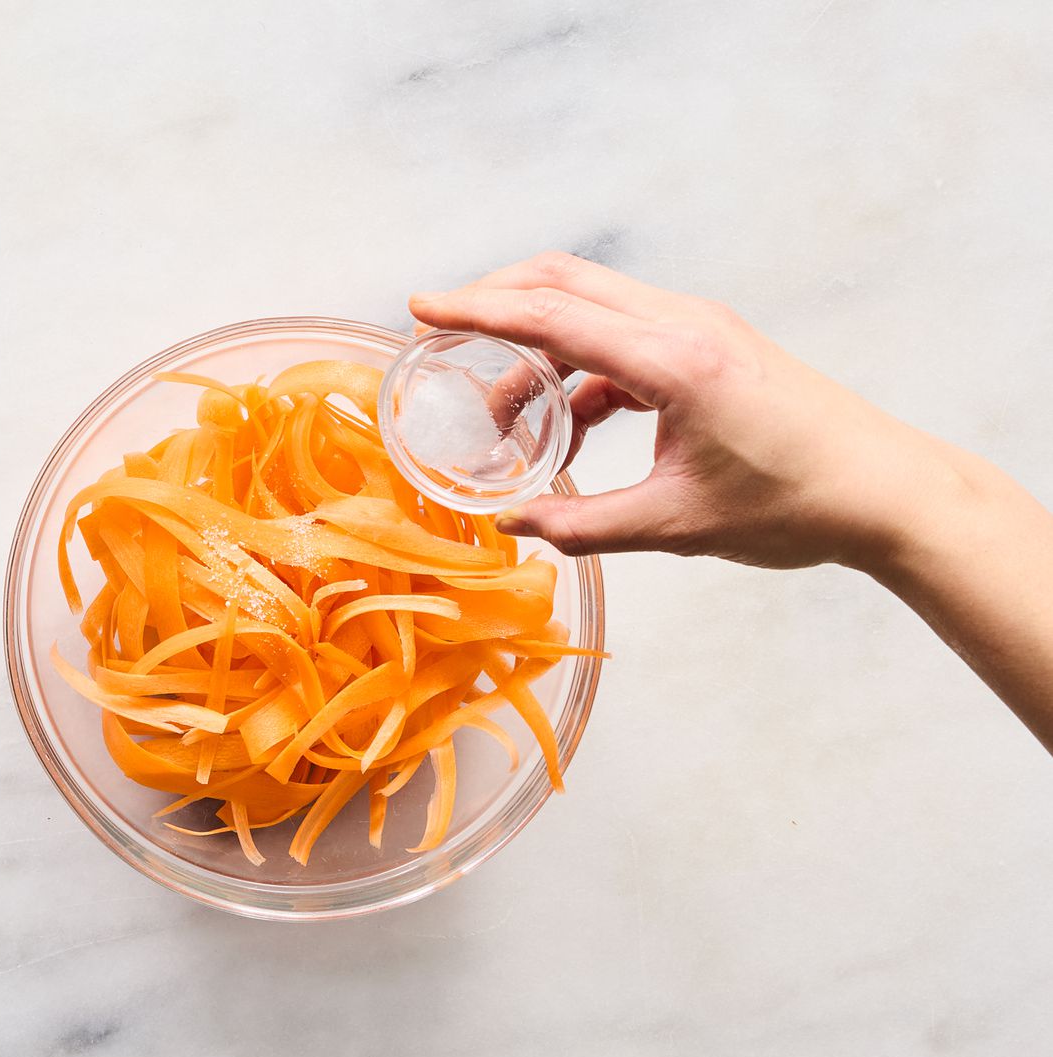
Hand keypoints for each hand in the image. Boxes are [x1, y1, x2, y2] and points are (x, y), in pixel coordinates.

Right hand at [409, 252, 968, 572]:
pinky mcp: (709, 346)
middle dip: (494, 302)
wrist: (884, 490)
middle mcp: (684, 325)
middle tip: (441, 333)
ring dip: (537, 344)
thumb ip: (584, 525)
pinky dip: (579, 368)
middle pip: (565, 281)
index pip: (553, 315)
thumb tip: (512, 521)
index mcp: (674, 360)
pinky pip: (622, 336)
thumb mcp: (676, 525)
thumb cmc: (794, 505)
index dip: (477, 310)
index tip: (421, 308)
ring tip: (506, 417)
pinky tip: (570, 426)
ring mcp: (700, 329)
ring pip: (592, 305)